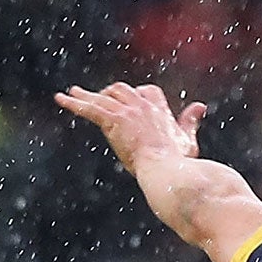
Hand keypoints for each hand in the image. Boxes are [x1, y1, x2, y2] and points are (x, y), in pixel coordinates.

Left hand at [55, 82, 207, 174]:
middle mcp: (143, 106)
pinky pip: (89, 108)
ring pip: (103, 97)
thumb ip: (190, 121)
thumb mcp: (186, 138)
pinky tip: (60, 99)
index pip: (147, 92)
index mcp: (160, 110)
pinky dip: (73, 103)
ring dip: (87, 95)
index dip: (138, 95)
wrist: (168, 171)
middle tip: (99, 98)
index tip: (131, 99)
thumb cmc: (180, 162)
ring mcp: (127, 113)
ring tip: (73, 93)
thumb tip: (200, 106)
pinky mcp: (114, 121)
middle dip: (111, 93)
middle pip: (122, 90)